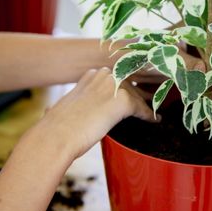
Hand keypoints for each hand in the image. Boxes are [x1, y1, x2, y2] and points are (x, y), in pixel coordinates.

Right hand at [31, 67, 158, 158]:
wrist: (56, 136)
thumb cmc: (59, 126)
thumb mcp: (72, 103)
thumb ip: (83, 99)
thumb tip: (80, 107)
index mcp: (92, 74)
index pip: (118, 77)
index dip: (128, 86)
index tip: (137, 92)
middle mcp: (104, 75)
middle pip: (131, 83)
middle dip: (140, 93)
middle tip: (151, 100)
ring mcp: (114, 86)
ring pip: (138, 95)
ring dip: (146, 104)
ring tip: (153, 113)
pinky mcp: (124, 101)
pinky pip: (143, 109)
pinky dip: (150, 116)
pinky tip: (155, 120)